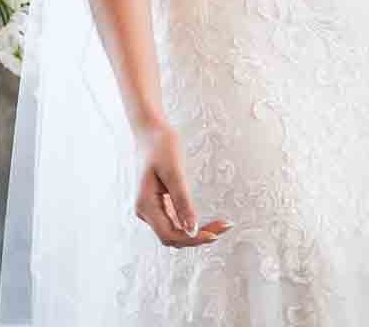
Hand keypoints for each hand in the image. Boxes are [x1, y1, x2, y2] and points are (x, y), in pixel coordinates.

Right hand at [134, 121, 230, 247]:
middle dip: (198, 236)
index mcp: (145, 205)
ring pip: (174, 231)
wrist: (150, 130)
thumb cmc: (161, 145)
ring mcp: (150, 208)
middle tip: (224, 227)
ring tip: (220, 225)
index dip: (192, 239)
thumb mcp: (174, 171)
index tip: (215, 234)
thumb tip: (192, 229)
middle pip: (172, 236)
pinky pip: (174, 220)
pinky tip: (206, 220)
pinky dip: (190, 223)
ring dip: (195, 232)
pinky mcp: (158, 203)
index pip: (170, 234)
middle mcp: (145, 211)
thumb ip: (182, 201)